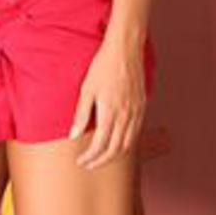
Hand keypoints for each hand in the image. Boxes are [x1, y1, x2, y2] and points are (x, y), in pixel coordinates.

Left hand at [69, 35, 146, 169]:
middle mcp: (126, 116)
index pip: (100, 146)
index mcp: (110, 113)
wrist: (125, 50)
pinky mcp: (142, 107)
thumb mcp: (87, 89)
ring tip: (101, 158)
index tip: (81, 161)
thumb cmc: (104, 66)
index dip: (90, 157)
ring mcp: (136, 112)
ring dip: (114, 156)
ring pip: (127, 144)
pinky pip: (135, 133)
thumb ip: (81, 114)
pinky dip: (126, 144)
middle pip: (115, 150)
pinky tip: (118, 142)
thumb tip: (74, 135)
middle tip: (89, 164)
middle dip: (100, 161)